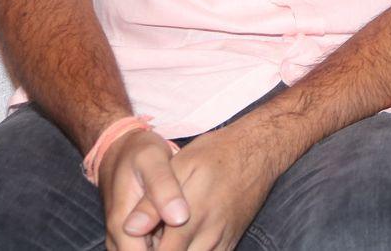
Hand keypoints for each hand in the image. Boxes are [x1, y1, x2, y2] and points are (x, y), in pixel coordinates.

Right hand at [99, 128, 188, 250]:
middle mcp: (121, 237)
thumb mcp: (152, 160)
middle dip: (175, 249)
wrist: (121, 149)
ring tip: (198, 235)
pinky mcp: (136, 234)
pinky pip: (152, 248)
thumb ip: (164, 189)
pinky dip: (170, 244)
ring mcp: (127, 238)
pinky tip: (192, 234)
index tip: (194, 242)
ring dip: (172, 247)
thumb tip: (179, 219)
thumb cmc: (138, 152)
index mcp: (123, 224)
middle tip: (200, 237)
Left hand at [145, 125, 280, 250]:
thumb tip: (129, 228)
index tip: (136, 242)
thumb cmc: (216, 154)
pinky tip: (182, 241)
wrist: (260, 150)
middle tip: (150, 238)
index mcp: (191, 218)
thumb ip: (153, 201)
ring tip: (163, 238)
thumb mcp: (180, 166)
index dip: (143, 250)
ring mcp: (223, 241)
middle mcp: (209, 236)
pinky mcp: (231, 242)